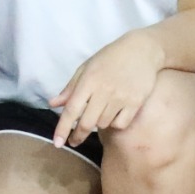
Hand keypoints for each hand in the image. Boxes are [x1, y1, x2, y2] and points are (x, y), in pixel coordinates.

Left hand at [49, 33, 161, 150]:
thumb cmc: (110, 58)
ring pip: (103, 124)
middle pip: (87, 123)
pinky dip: (114, 123)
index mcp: (88, 80)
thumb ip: (70, 87)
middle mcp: (103, 90)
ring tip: (99, 113)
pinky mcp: (136, 102)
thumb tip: (53, 103)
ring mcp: (121, 97)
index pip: (71, 109)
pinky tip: (114, 114)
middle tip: (74, 141)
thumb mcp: (86, 67)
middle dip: (78, 135)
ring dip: (98, 124)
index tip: (57, 143)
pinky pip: (120, 124)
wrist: (141, 50)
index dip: (62, 128)